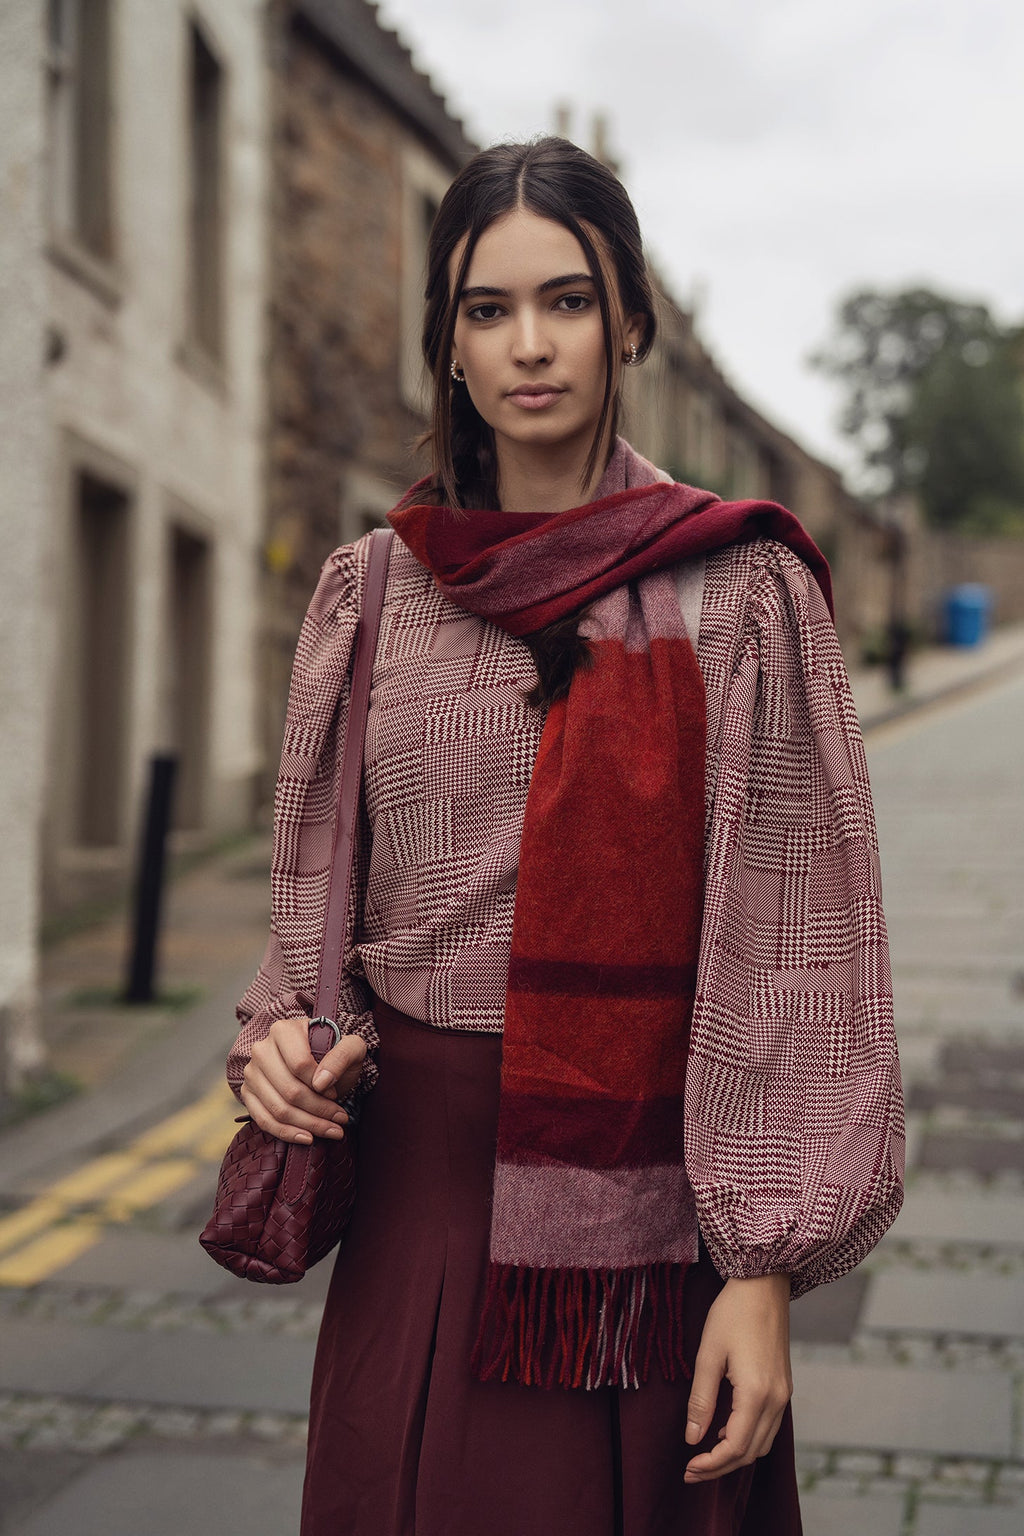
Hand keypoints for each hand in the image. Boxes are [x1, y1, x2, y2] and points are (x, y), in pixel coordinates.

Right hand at [240, 1015, 367, 1144]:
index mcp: (283, 1030)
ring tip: (332, 1131)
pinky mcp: (248, 1094)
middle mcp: (262, 1049)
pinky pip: (263, 1120)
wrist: (320, 1063)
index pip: (299, 1064)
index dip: (321, 1085)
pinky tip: (307, 1138)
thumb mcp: (351, 1047)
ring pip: (278, 1109)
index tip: (337, 1094)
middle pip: (289, 1090)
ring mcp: (252, 1073)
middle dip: (319, 1111)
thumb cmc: (335, 1054)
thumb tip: (321, 1083)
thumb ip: (342, 1056)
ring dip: (308, 1125)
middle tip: (341, 1120)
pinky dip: (287, 1133)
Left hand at [683, 1273, 791, 1482]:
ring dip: (735, 1455)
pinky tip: (725, 1430)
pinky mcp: (784, 1387)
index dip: (711, 1464)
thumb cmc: (732, 1313)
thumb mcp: (708, 1354)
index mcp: (757, 1393)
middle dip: (721, 1466)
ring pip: (763, 1443)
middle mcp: (777, 1400)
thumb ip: (701, 1399)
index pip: (735, 1447)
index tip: (687, 1468)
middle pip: (751, 1452)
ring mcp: (784, 1394)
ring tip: (705, 1453)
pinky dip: (748, 1438)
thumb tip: (692, 1438)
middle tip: (691, 1470)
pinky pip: (768, 1427)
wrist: (764, 1284)